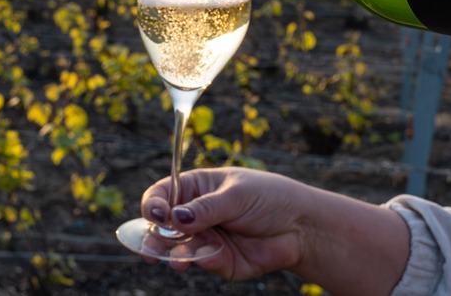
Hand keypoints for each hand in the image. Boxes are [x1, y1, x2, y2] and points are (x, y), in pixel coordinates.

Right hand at [141, 167, 409, 294]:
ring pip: (176, 248)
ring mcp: (205, 237)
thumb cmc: (270, 198)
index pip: (162, 194)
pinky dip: (198, 261)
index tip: (154, 214)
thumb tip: (175, 217)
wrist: (301, 227)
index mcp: (196, 188)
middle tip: (149, 248)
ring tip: (176, 259)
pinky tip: (202, 259)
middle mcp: (195, 214)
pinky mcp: (217, 260)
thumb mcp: (237, 195)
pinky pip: (200, 262)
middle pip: (162, 225)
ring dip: (172, 253)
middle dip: (153, 237)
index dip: (153, 204)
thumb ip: (206, 208)